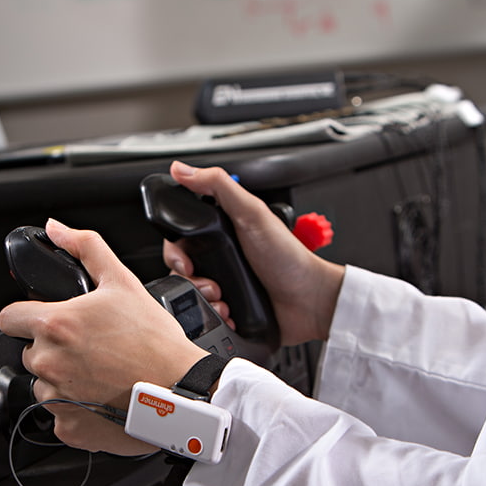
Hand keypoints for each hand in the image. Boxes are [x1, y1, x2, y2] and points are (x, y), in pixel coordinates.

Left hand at [0, 219, 207, 455]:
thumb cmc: (156, 342)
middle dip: (53, 348)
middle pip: (30, 351)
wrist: (180, 391)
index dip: (26, 315)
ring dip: (63, 379)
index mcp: (56, 324)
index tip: (46, 320)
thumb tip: (57, 229)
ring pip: (43, 384)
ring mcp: (55, 398)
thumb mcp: (123, 282)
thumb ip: (85, 248)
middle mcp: (48, 361)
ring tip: (99, 373)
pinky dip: (76, 408)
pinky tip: (102, 396)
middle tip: (89, 347)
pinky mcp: (67, 426)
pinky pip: (60, 414)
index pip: (8, 318)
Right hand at [163, 161, 345, 344]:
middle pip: (182, 269)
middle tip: (209, 283)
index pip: (181, 239)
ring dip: (201, 300)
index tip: (185, 260)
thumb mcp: (252, 213)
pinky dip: (212, 316)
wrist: (309, 300)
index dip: (176, 251)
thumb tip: (182, 169)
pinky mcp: (230, 308)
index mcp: (222, 232)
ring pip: (191, 295)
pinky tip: (227, 313)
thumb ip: (218, 186)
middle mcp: (221, 257)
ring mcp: (225, 283)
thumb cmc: (288, 256)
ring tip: (222, 300)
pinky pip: (206, 315)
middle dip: (190, 280)